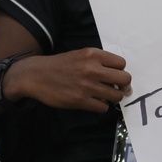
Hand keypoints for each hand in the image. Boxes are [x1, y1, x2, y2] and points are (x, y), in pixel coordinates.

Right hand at [4, 47, 131, 113]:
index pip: (121, 64)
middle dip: (123, 86)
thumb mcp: (80, 54)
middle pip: (125, 79)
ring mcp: (87, 86)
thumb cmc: (60, 65)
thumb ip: (99, 61)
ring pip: (116, 96)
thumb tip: (119, 75)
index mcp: (93, 54)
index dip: (120, 71)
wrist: (36, 75)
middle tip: (116, 88)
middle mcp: (92, 68)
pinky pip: (103, 107)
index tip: (114, 76)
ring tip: (103, 96)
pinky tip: (93, 102)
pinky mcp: (80, 100)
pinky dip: (101, 106)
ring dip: (112, 98)